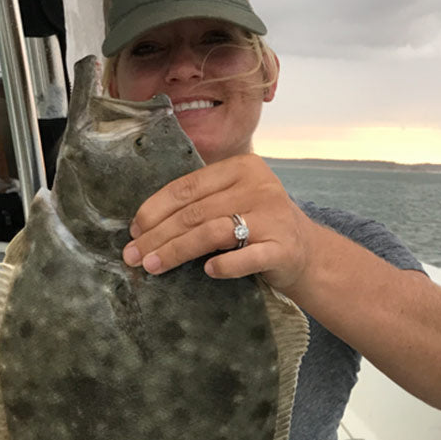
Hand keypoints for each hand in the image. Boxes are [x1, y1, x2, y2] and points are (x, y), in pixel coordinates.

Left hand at [122, 154, 313, 290]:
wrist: (307, 253)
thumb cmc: (258, 227)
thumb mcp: (233, 202)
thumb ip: (200, 204)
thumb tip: (143, 227)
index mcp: (241, 168)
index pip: (187, 187)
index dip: (155, 209)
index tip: (134, 231)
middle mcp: (258, 187)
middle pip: (195, 212)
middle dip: (158, 236)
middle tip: (133, 256)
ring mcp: (272, 217)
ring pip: (212, 232)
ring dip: (177, 252)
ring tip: (153, 267)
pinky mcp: (282, 248)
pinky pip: (246, 257)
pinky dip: (224, 265)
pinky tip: (207, 272)